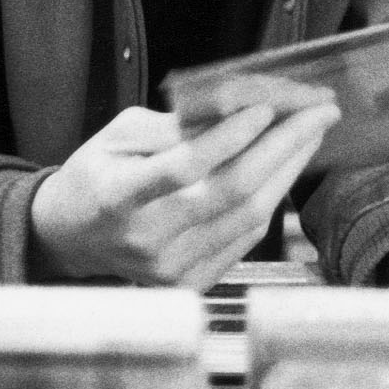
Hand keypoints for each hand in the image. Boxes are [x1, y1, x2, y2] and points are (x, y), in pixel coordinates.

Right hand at [29, 102, 337, 289]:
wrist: (70, 236)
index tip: (268, 106)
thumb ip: (176, 125)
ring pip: (249, 218)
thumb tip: (240, 106)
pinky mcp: (189, 281)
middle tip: (318, 112)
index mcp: (118, 197)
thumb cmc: (96, 175)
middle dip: (284, 147)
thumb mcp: (120, 134)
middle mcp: (147, 239)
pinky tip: (284, 169)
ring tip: (310, 135)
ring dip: (288, 171)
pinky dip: (271, 200)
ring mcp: (170, 268)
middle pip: (232, 194)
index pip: (184, 167)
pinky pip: (245, 238)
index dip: (231, 137)